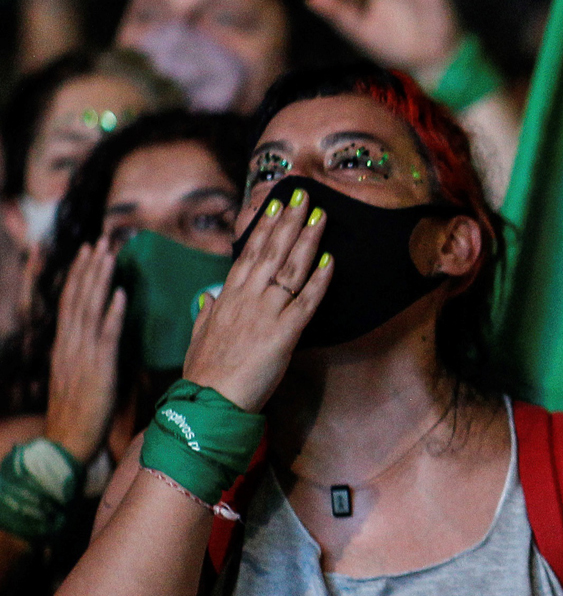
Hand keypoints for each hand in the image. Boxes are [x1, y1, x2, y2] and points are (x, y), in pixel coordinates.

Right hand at [45, 237, 124, 460]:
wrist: (68, 440)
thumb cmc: (80, 411)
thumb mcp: (80, 375)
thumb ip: (88, 351)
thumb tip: (102, 333)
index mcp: (65, 344)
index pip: (71, 301)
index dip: (80, 275)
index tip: (90, 252)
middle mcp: (70, 344)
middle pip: (78, 297)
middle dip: (90, 268)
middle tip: (101, 240)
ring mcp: (82, 354)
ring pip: (90, 309)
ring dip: (100, 281)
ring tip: (109, 255)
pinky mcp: (98, 368)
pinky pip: (105, 336)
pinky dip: (112, 313)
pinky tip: (121, 294)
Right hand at [181, 192, 330, 411]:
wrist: (209, 401)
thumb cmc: (204, 374)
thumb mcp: (199, 338)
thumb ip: (206, 316)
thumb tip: (207, 301)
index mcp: (228, 297)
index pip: (249, 253)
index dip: (264, 227)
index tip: (275, 205)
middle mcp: (247, 298)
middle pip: (271, 251)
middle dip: (289, 220)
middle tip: (303, 194)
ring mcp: (266, 312)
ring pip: (290, 268)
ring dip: (307, 239)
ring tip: (320, 215)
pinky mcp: (285, 333)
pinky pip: (307, 301)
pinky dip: (320, 281)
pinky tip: (331, 261)